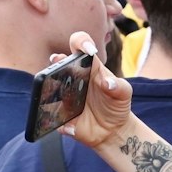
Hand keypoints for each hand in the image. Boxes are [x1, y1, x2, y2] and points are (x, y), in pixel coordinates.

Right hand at [54, 33, 133, 150]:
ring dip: (48, 87)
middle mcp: (70, 76)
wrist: (113, 130)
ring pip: (49, 86)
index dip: (81, 42)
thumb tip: (108, 83)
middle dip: (56, 60)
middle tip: (58, 62)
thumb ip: (119, 86)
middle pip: (58, 62)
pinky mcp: (59, 113)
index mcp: (87, 67)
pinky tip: (70, 127)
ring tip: (52, 91)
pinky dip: (61, 122)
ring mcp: (62, 94)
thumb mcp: (123, 94)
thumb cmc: (116, 105)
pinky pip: (53, 116)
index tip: (88, 49)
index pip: (80, 46)